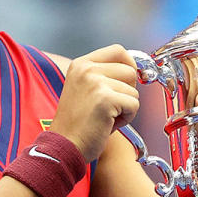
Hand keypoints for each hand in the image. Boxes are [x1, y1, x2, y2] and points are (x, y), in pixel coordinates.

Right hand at [49, 45, 139, 161]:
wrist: (63, 146)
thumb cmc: (76, 124)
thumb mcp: (85, 89)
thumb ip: (104, 76)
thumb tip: (133, 70)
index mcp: (81, 64)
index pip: (118, 50)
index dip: (129, 64)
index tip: (128, 80)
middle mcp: (87, 69)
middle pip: (129, 70)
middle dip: (127, 91)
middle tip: (111, 107)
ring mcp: (96, 82)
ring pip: (133, 91)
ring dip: (125, 107)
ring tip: (106, 117)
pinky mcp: (105, 99)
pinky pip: (134, 105)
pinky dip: (127, 118)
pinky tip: (109, 124)